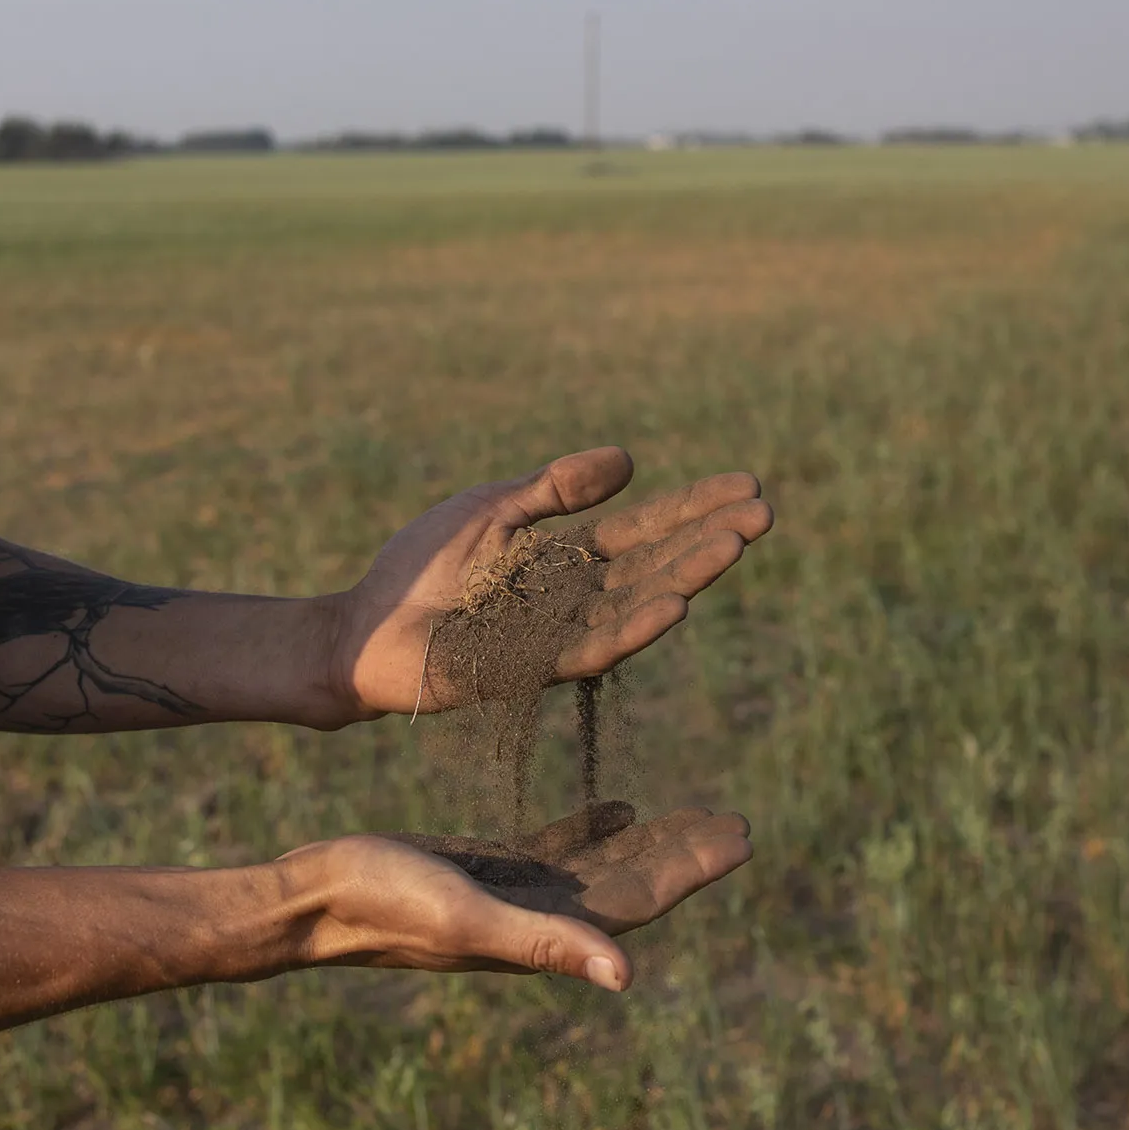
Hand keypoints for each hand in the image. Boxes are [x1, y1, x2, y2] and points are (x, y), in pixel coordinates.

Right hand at [290, 803, 754, 990]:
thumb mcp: (468, 916)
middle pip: (628, 886)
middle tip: (735, 824)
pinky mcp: (482, 870)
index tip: (738, 840)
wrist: (313, 898)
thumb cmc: (383, 905)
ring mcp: (508, 894)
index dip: (688, 873)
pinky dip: (590, 829)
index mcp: (539, 934)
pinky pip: (553, 850)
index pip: (634, 904)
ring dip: (647, 843)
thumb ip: (545, 943)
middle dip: (683, 857)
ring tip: (697, 815)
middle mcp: (533, 919)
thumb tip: (626, 977)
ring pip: (598, 868)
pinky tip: (620, 807)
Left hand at [323, 448, 772, 721]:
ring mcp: (559, 636)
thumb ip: (555, 489)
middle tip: (765, 513)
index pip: (645, 531)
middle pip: (656, 565)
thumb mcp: (492, 511)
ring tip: (734, 546)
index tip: (746, 485)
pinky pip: (595, 648)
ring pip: (638, 605)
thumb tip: (629, 461)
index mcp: (567, 561)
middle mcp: (576, 600)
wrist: (362, 625)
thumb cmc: (418, 569)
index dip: (694, 508)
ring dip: (688, 577)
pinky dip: (637, 627)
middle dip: (710, 538)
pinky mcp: (532, 668)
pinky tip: (677, 606)